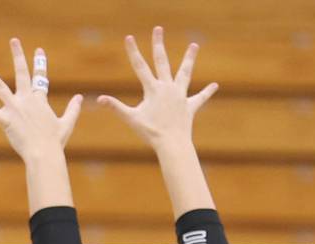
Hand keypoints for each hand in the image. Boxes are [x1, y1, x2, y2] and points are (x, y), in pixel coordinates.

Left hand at [0, 38, 82, 162]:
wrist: (44, 154)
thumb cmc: (55, 142)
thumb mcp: (66, 124)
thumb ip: (73, 109)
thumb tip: (80, 98)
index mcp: (40, 100)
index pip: (40, 78)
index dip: (40, 63)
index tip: (39, 51)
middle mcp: (26, 99)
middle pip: (21, 73)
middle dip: (18, 55)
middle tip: (13, 41)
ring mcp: (14, 108)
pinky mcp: (5, 120)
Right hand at [98, 28, 217, 150]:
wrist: (171, 144)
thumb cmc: (150, 133)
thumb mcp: (131, 119)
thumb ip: (116, 107)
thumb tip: (99, 99)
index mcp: (153, 89)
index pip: (140, 66)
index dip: (133, 52)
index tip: (129, 38)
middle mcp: (168, 87)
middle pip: (162, 61)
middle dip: (158, 44)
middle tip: (158, 29)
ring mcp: (180, 95)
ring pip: (185, 73)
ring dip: (189, 59)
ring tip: (194, 45)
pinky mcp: (190, 106)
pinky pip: (200, 98)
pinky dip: (207, 92)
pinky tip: (214, 86)